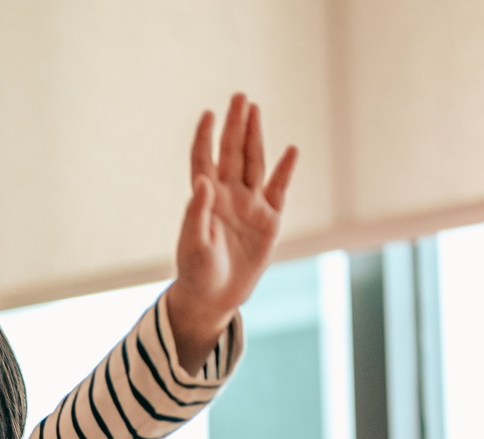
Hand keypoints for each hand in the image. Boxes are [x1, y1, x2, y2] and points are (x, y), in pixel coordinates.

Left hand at [165, 93, 297, 371]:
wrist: (214, 298)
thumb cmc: (196, 271)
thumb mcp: (192, 244)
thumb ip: (196, 212)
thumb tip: (202, 180)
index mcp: (205, 199)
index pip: (203, 159)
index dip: (205, 137)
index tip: (208, 114)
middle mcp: (228, 196)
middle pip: (232, 154)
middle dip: (236, 125)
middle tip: (240, 97)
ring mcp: (250, 205)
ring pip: (254, 164)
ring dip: (255, 138)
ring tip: (255, 110)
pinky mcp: (269, 220)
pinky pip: (279, 190)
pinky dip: (285, 170)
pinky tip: (291, 149)